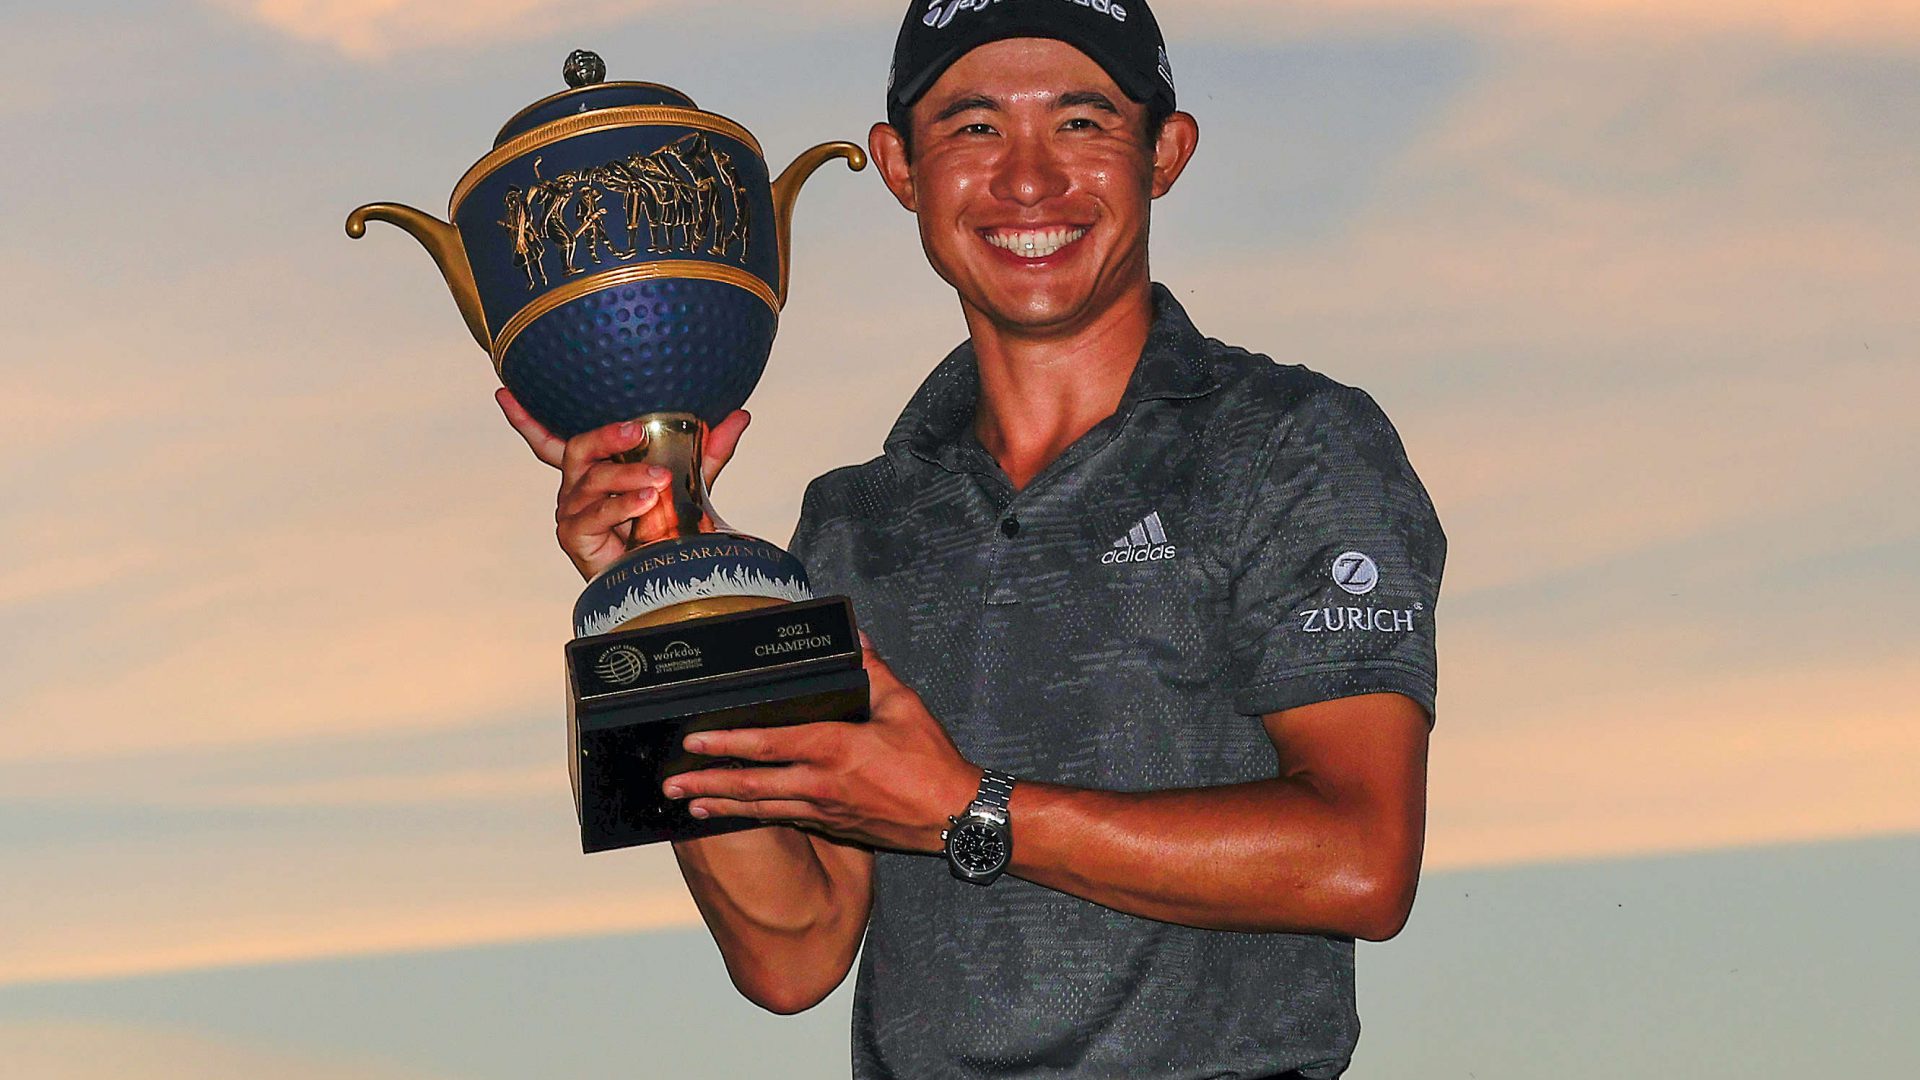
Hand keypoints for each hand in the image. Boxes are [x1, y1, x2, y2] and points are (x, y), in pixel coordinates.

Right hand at [495, 388, 750, 579]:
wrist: (661, 580)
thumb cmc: (664, 529)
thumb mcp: (688, 483)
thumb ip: (708, 452)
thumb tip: (740, 416)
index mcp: (591, 471)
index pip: (550, 439)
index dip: (526, 418)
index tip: (504, 391)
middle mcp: (574, 488)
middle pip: (577, 448)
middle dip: (606, 436)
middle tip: (637, 429)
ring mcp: (570, 512)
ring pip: (592, 480)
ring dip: (627, 476)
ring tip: (660, 480)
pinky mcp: (574, 536)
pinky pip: (596, 513)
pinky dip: (623, 505)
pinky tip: (647, 500)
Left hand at [663, 636, 980, 852]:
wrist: (954, 816)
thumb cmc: (931, 762)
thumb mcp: (904, 706)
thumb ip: (875, 671)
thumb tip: (857, 639)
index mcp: (835, 748)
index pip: (769, 744)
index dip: (728, 742)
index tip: (695, 740)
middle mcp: (822, 783)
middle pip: (753, 784)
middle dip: (709, 782)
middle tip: (673, 784)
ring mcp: (826, 810)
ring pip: (763, 808)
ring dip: (724, 804)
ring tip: (691, 803)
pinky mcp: (835, 826)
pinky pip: (786, 819)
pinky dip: (757, 816)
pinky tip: (740, 813)